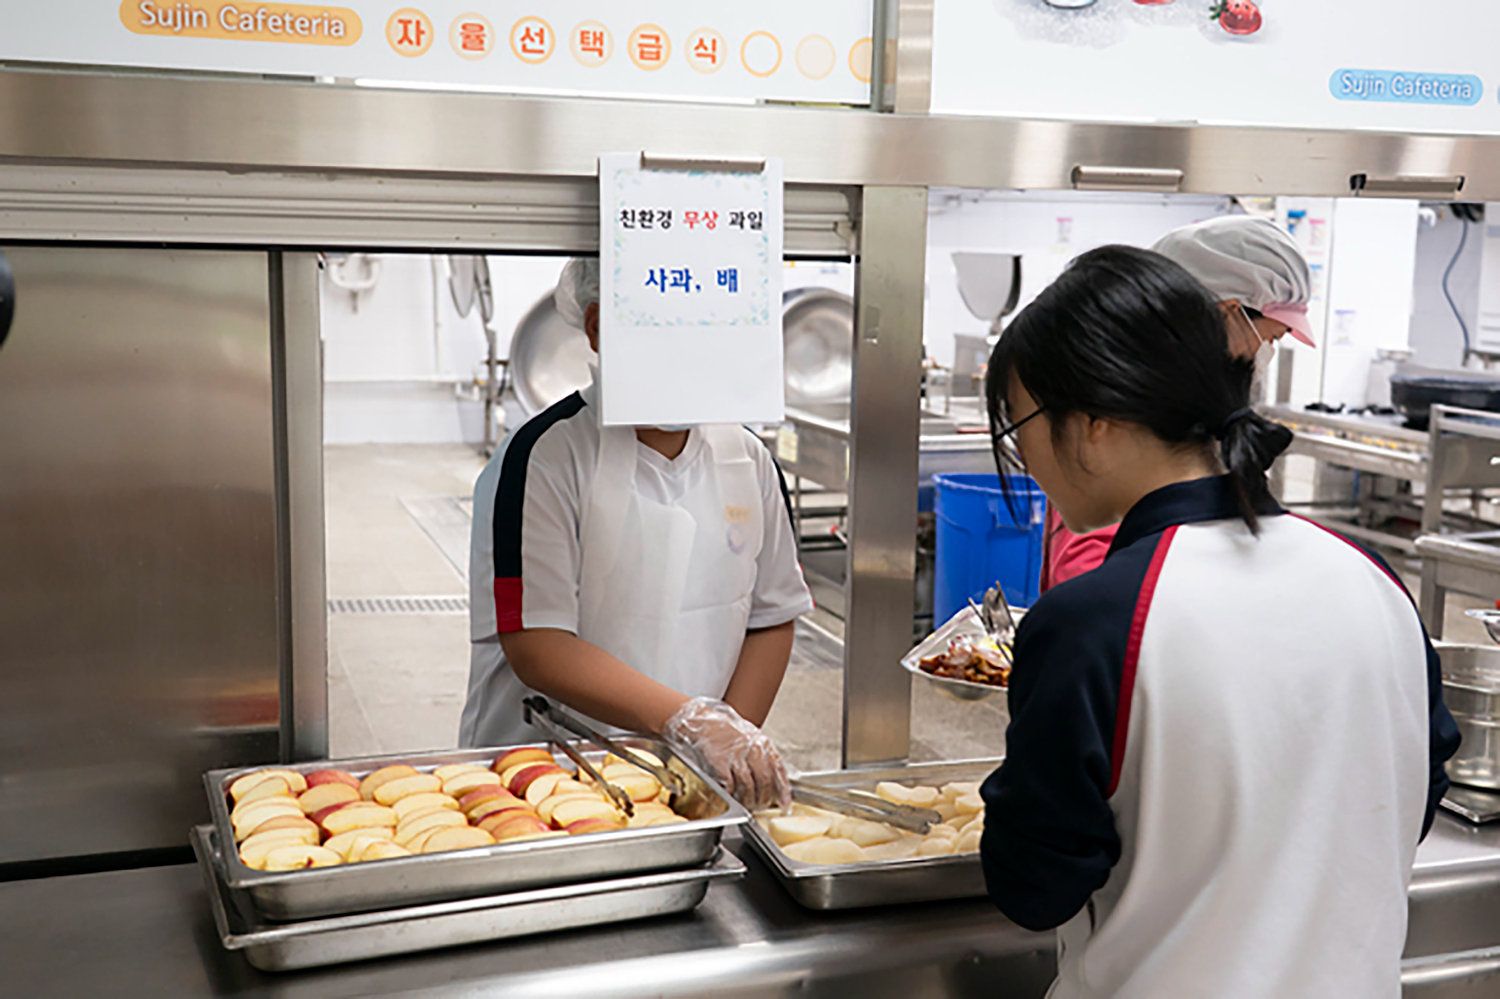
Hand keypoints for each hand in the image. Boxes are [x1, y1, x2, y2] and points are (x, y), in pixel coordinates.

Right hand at [662, 697, 790, 810]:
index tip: (785, 804)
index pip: (779, 770)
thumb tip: (772, 777)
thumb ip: (762, 754)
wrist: (703, 722)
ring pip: (748, 785)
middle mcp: (753, 749)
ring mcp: (736, 755)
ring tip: (747, 805)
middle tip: (761, 807)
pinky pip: (729, 784)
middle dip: (764, 799)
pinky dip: (731, 793)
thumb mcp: (751, 737)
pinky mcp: (720, 761)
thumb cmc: (726, 730)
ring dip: (748, 800)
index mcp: (763, 743)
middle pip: (764, 781)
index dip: (783, 790)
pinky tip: (731, 796)